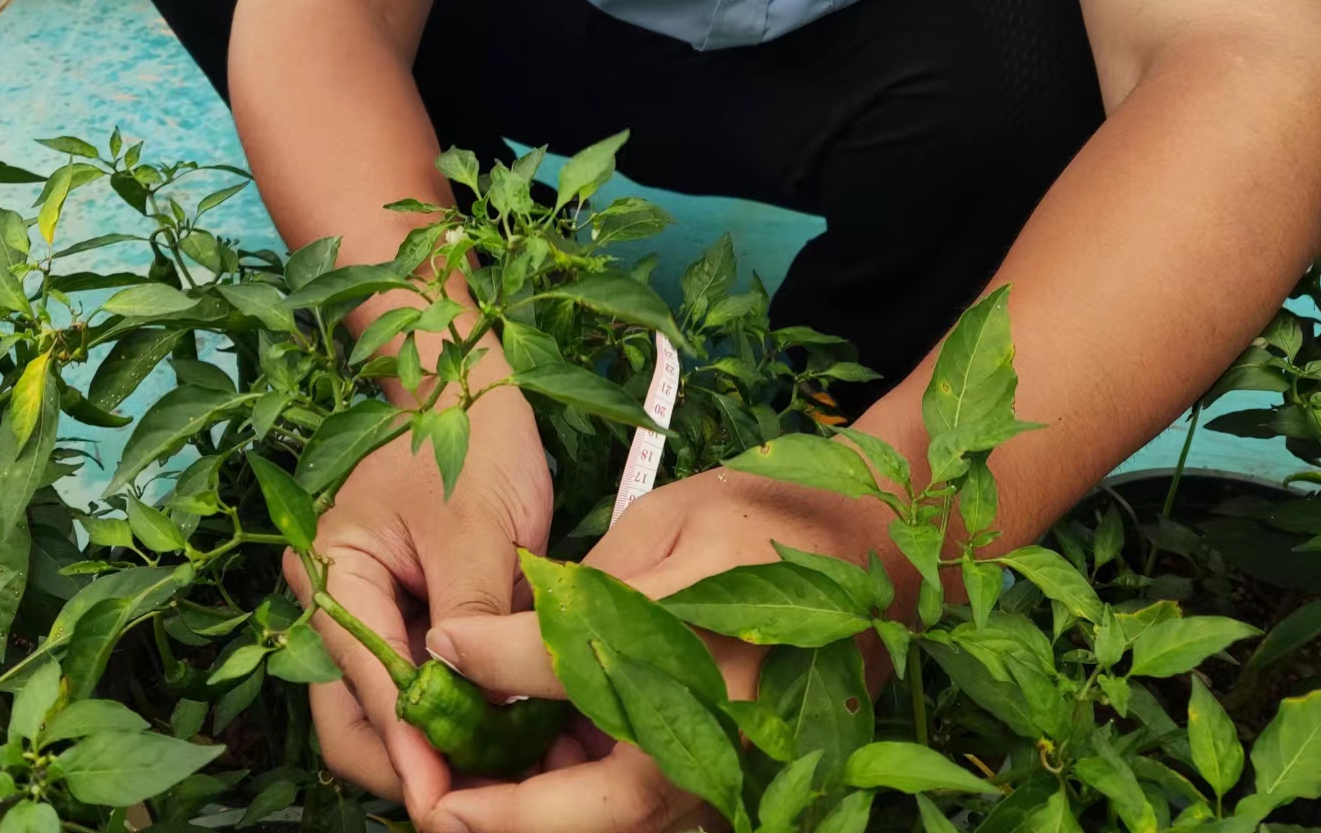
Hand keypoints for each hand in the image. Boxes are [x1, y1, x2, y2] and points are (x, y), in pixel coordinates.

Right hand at [283, 387, 552, 822]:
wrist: (473, 389)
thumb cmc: (470, 440)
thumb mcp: (479, 529)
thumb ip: (473, 619)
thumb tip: (482, 711)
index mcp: (334, 571)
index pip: (364, 683)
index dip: (408, 749)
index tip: (444, 804)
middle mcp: (342, 602)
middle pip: (359, 718)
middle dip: (417, 766)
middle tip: (479, 806)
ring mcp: (376, 614)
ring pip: (393, 714)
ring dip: (445, 752)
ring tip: (513, 779)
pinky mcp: (415, 620)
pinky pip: (427, 686)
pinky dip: (465, 719)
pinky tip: (519, 740)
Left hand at [418, 468, 892, 832]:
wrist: (880, 550)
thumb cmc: (770, 518)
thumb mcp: (671, 520)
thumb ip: (593, 584)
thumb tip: (506, 637)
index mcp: (700, 638)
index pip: (571, 663)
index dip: (492, 658)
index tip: (440, 645)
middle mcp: (727, 723)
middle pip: (606, 804)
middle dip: (514, 814)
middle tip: (440, 804)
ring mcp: (747, 764)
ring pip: (632, 823)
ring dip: (550, 821)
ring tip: (477, 797)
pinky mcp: (753, 777)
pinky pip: (664, 811)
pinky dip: (599, 806)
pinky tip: (550, 776)